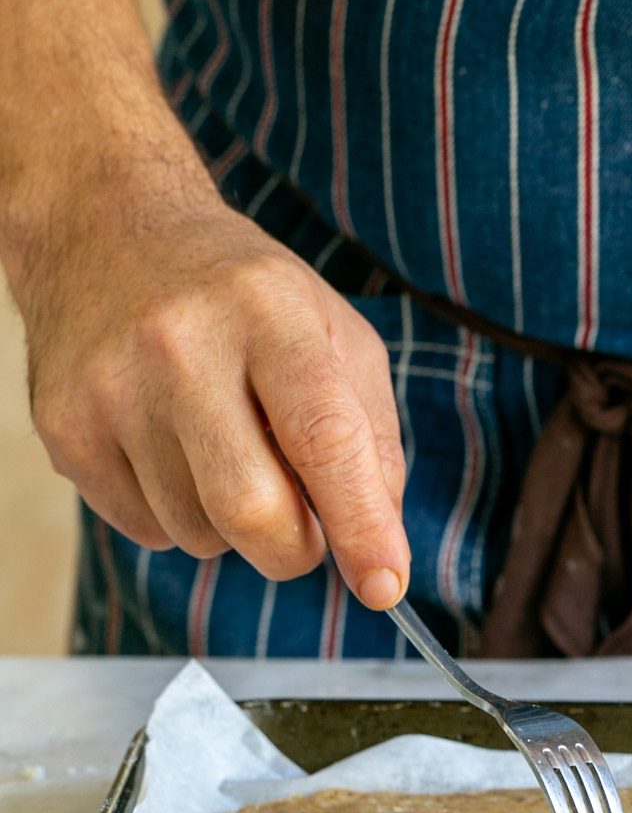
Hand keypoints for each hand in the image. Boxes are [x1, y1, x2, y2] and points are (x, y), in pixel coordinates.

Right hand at [18, 182, 409, 609]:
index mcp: (268, 310)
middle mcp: (181, 344)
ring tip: (225, 451)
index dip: (361, 525)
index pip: (324, 438)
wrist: (106, 228)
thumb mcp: (333, 336)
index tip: (384, 584)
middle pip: (252, 510)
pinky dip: (180, 517)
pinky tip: (173, 451)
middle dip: (296, 549)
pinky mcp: (65, 429)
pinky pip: (147, 531)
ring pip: (199, 534)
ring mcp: (112, 388)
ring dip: (233, 527)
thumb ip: (371, 441)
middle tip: (306, 525)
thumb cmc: (242, 297)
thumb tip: (379, 551)